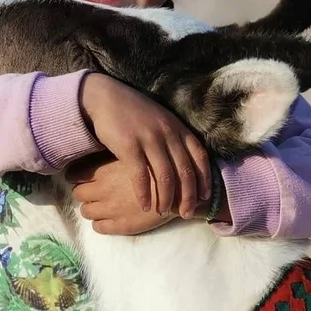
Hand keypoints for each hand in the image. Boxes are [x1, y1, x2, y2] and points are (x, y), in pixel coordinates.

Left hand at [66, 154, 176, 234]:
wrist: (180, 188)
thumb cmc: (157, 166)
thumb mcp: (133, 155)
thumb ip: (113, 157)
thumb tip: (96, 155)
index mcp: (105, 171)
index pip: (76, 174)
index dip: (77, 176)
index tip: (81, 177)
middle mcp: (103, 190)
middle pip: (77, 193)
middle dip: (83, 192)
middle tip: (93, 191)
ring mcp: (111, 209)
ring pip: (86, 211)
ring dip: (91, 208)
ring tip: (102, 205)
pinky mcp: (121, 225)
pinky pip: (99, 227)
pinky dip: (100, 223)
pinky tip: (109, 218)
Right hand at [79, 73, 210, 217]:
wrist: (106, 98)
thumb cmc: (134, 111)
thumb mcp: (161, 120)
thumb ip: (174, 137)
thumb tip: (185, 163)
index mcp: (178, 127)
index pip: (199, 156)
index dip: (204, 178)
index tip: (204, 197)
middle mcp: (168, 133)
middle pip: (185, 171)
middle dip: (188, 196)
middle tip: (185, 213)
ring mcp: (149, 139)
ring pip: (166, 177)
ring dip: (167, 198)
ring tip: (163, 212)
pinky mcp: (129, 146)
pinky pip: (141, 176)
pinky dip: (144, 194)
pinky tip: (145, 206)